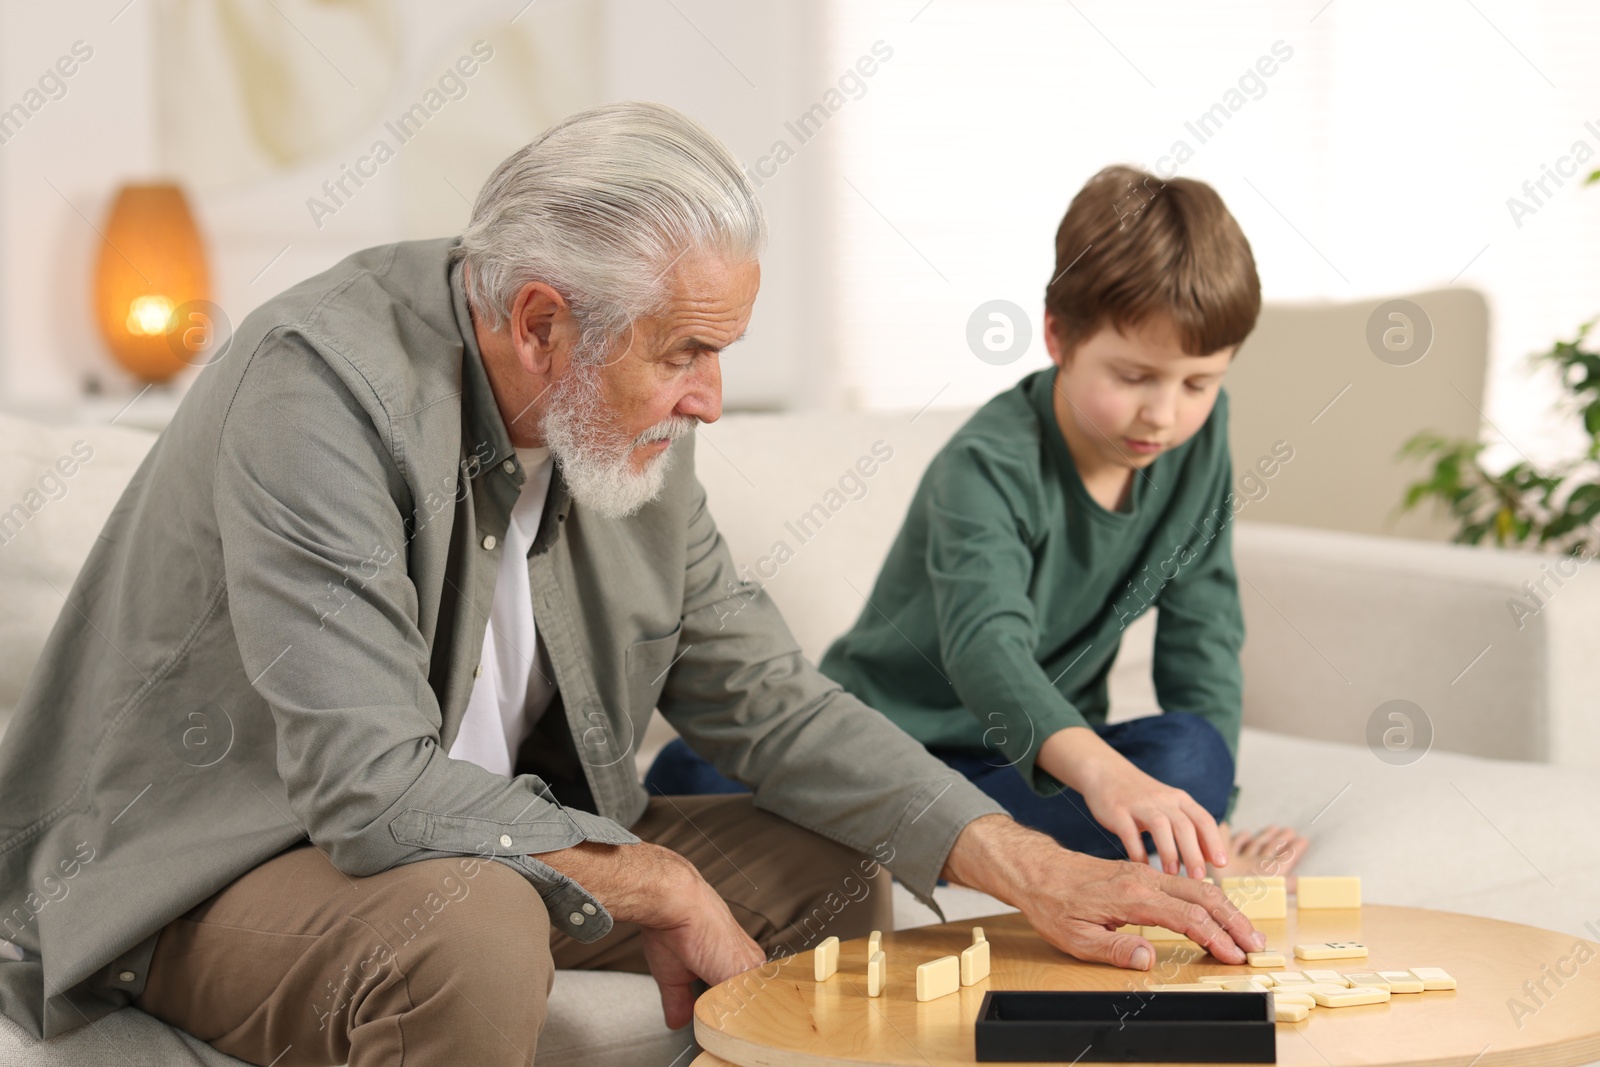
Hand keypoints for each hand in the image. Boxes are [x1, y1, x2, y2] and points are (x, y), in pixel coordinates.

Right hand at [538, 841, 764, 1028]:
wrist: (674, 901)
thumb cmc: (672, 926)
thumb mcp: (673, 974)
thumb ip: (679, 999)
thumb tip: (675, 1020)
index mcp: (735, 963)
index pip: (747, 996)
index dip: (739, 1011)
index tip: (731, 1024)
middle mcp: (748, 964)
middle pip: (755, 1003)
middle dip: (744, 1021)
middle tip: (738, 1033)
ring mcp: (750, 969)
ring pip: (756, 1006)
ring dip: (742, 1021)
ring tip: (730, 1028)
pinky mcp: (746, 971)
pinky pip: (751, 1007)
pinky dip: (740, 1020)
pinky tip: (730, 1024)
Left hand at [942, 815, 1264, 968]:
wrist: (1036, 870)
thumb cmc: (1053, 905)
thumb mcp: (1075, 937)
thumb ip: (1114, 949)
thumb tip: (1150, 959)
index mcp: (1132, 896)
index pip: (1187, 917)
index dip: (1215, 938)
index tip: (1235, 957)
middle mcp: (1144, 879)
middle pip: (1203, 895)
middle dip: (1234, 920)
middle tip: (1257, 944)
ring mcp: (1144, 873)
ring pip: (1196, 886)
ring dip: (1226, 908)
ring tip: (1246, 932)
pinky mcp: (1141, 874)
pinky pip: (1183, 883)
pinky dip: (1208, 898)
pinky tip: (1218, 913)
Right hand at [1038, 726, 1224, 876]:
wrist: (1106, 771)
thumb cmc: (1142, 796)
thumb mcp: (1169, 805)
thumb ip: (1189, 827)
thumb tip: (1211, 858)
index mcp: (1179, 799)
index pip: (1203, 819)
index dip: (1214, 841)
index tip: (1221, 864)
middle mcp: (1163, 800)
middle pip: (1184, 826)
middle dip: (1194, 853)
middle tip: (1199, 877)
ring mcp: (1139, 804)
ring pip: (1160, 826)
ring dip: (1168, 851)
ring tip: (1173, 873)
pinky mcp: (1117, 810)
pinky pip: (1129, 833)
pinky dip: (1137, 851)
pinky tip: (1142, 867)